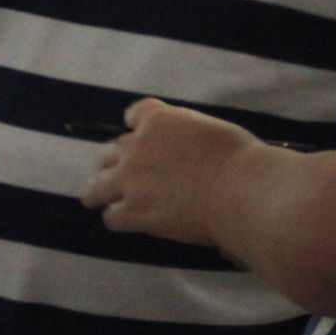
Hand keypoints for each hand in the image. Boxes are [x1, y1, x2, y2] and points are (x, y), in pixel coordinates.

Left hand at [82, 98, 256, 246]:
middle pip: (111, 152)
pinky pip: (111, 217)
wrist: (236, 188)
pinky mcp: (133, 212)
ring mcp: (130, 181)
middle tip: (121, 173)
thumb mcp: (211, 130)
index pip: (134, 114)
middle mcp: (137, 147)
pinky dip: (116, 217)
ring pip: (98, 187)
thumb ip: (189, 136)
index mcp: (158, 120)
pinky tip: (123, 220)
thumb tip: (190, 150)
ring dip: (100, 191)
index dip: (133, 125)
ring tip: (99, 198)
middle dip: (115, 161)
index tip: (134, 130)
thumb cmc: (237, 157)